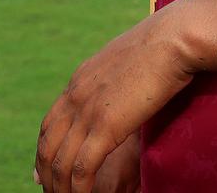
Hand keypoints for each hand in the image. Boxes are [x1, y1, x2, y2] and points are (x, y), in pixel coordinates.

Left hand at [35, 8, 192, 192]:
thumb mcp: (126, 63)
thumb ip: (113, 81)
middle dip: (47, 177)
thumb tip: (119, 93)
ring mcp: (88, 110)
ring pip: (60, 162)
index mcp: (80, 80)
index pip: (49, 124)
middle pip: (47, 146)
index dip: (44, 153)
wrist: (172, 39)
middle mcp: (76, 95)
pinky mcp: (106, 126)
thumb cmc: (161, 48)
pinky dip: (79, 191)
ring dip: (62, 190)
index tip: (45, 175)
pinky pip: (82, 169)